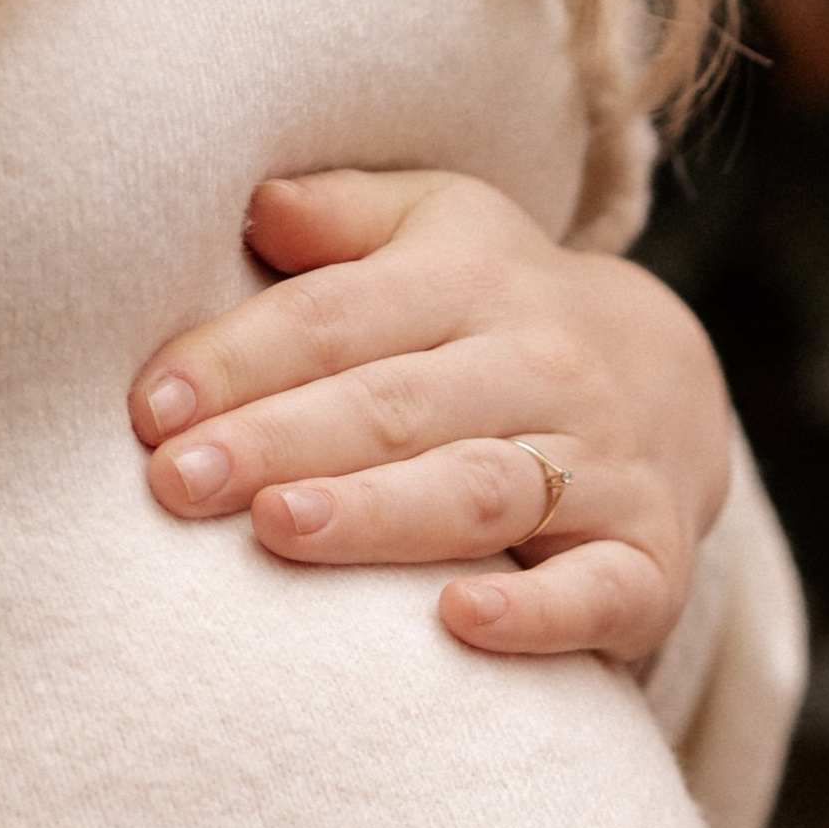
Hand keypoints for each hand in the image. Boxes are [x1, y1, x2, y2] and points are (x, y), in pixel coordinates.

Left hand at [128, 170, 731, 660]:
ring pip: (480, 490)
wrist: (674, 387)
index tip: (154, 408)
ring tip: (279, 530)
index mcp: (475, 279)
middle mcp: (544, 366)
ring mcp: (603, 467)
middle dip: (283, 441)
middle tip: (178, 484)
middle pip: (399, 405)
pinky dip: (535, 613)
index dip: (244, 357)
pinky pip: (597, 592)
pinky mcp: (648, 563)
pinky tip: (457, 622)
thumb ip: (345, 220)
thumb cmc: (505, 316)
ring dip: (378, 514)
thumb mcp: (440, 231)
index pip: (341, 316)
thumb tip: (255, 206)